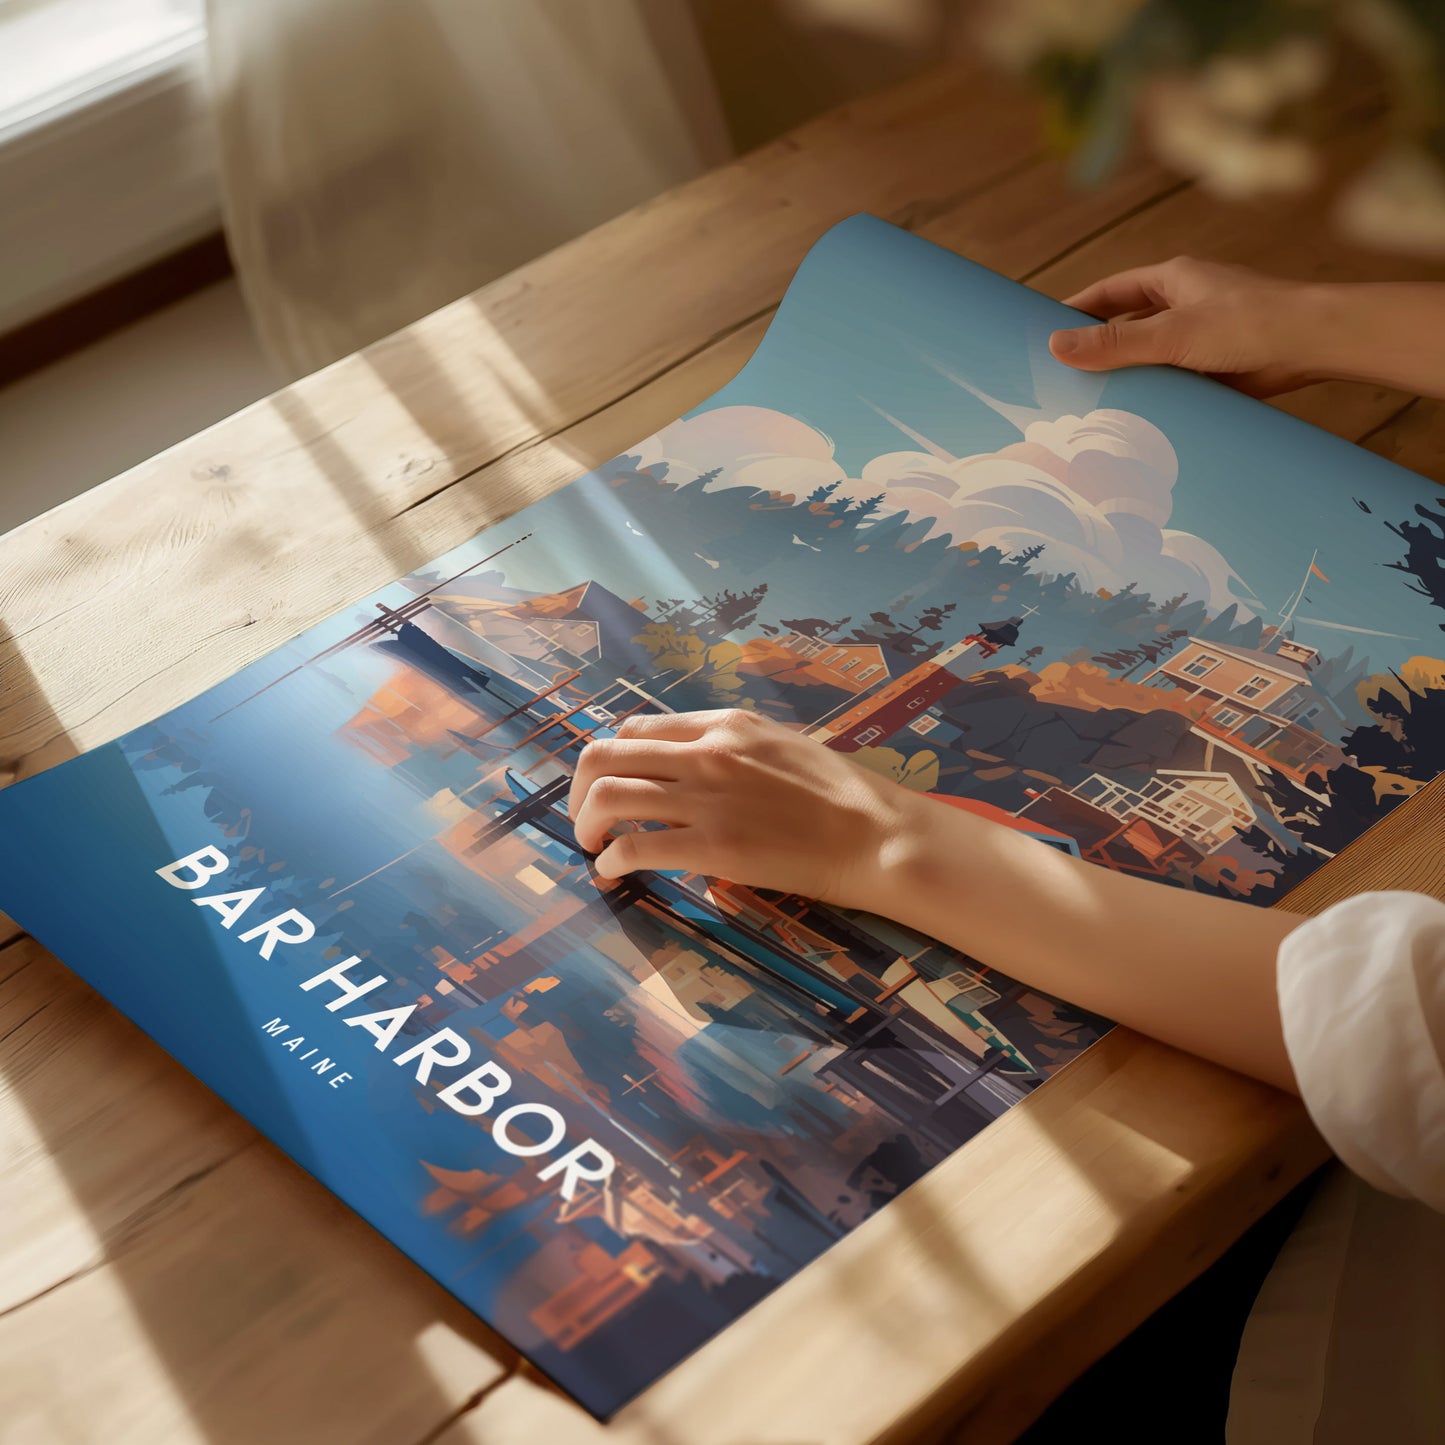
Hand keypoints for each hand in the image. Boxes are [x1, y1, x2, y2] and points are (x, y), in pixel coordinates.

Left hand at [566, 708, 921, 906]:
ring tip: (592, 846)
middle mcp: (706, 752)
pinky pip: (634, 846)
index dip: (612, 759)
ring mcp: (706, 798)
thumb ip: (732, 747)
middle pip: (605, 756)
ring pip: (608, 796)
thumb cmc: (840, 794)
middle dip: (579, 789)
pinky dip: (611, 861)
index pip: (636, 729)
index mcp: (723, 724)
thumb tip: (693, 764)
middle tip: (585, 818)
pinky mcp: (712, 846)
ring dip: (586, 824)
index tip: (610, 784)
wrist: (875, 834)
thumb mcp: (780, 744)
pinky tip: (614, 872)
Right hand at [1048, 256, 1318, 396]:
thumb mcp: (1171, 333)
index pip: (1111, 291)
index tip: (1046, 330)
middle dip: (1099, 347)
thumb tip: (1055, 346)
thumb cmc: (1249, 323)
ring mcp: (1203, 336)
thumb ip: (1114, 343)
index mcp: (1174, 280)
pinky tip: (1138, 416)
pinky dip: (1157, 395)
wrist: (1314, 345)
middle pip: (1128, 324)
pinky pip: (1175, 380)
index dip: (1077, 309)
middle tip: (1062, 374)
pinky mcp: (1218, 366)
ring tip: (1092, 403)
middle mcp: (1186, 304)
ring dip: (1129, 376)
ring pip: (1151, 356)